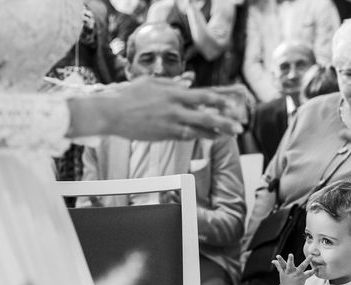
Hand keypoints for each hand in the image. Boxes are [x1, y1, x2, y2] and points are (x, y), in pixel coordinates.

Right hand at [70, 77, 243, 140]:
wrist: (111, 113)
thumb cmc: (130, 96)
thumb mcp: (152, 83)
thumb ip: (173, 83)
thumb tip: (188, 81)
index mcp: (173, 92)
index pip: (204, 95)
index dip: (221, 100)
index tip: (234, 102)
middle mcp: (175, 108)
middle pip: (207, 115)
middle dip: (225, 121)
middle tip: (239, 126)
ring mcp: (170, 123)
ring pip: (199, 129)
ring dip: (216, 132)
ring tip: (229, 134)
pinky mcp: (164, 135)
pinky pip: (187, 136)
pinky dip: (200, 136)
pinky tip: (210, 137)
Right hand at [272, 254, 314, 284]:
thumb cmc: (285, 279)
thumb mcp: (282, 273)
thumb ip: (278, 265)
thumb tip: (273, 261)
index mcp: (285, 270)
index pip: (281, 264)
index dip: (279, 260)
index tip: (278, 256)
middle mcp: (290, 272)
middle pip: (289, 265)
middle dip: (290, 260)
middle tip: (290, 254)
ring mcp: (297, 274)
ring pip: (302, 267)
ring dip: (306, 261)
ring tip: (310, 256)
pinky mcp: (302, 278)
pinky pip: (309, 274)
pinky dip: (313, 271)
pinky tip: (317, 268)